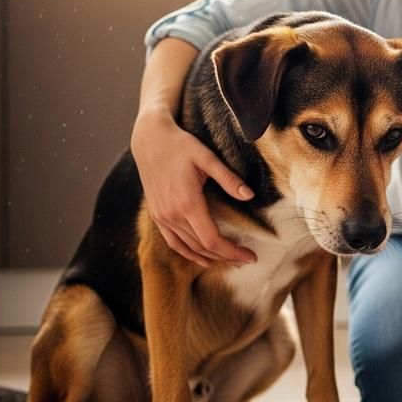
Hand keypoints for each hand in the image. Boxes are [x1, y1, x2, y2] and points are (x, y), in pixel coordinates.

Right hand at [131, 109, 257, 267]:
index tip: (251, 256)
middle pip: (203, 248)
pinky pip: (173, 242)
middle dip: (227, 257)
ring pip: (188, 248)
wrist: (149, 140)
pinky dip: (189, 253)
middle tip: (249, 259)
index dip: (233, 252)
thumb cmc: (180, 145)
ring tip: (232, 261)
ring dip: (211, 258)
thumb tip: (250, 196)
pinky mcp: (156, 215)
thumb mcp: (207, 158)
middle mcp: (171, 214)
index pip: (212, 240)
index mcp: (187, 203)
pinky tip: (203, 258)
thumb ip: (229, 179)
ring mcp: (161, 217)